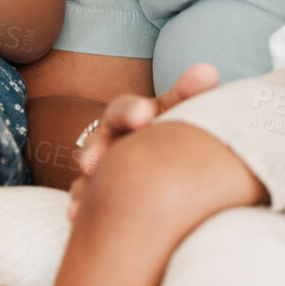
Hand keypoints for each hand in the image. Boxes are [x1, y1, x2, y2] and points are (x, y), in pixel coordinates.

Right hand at [67, 64, 219, 219]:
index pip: (124, 109)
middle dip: (96, 150)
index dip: (132, 111)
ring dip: (83, 183)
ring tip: (82, 198)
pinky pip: (83, 198)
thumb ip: (189, 93)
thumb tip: (209, 71)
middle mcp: (110, 138)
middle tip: (94, 162)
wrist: (157, 157)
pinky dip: (79, 205)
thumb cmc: (168, 128)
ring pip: (88, 173)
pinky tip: (75, 214)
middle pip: (96, 140)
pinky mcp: (96, 193)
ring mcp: (100, 165)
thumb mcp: (177, 109)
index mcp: (131, 117)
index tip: (145, 116)